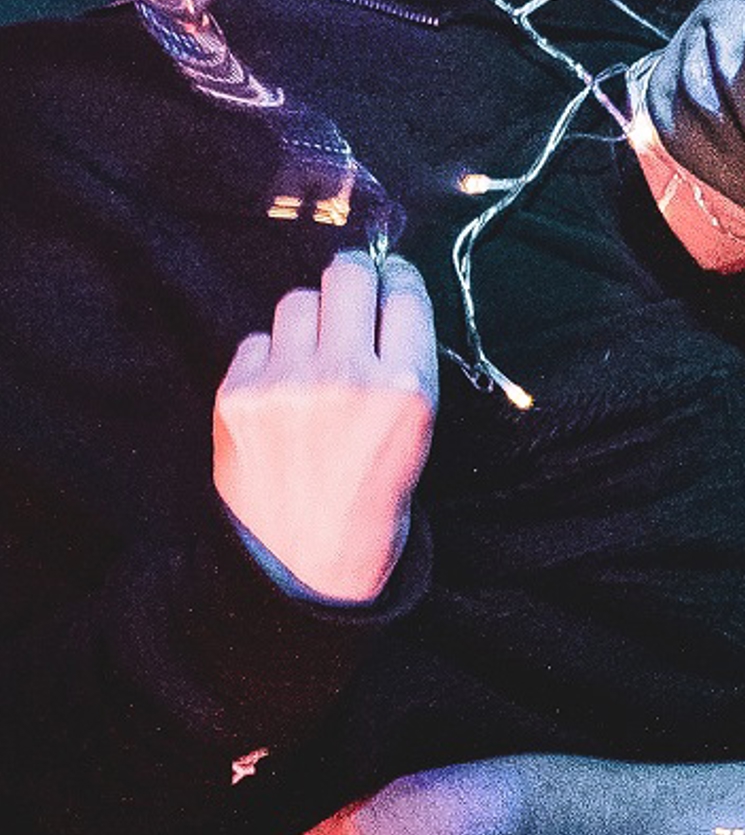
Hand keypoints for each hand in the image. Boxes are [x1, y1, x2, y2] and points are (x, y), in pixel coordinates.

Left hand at [211, 249, 438, 604]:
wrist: (304, 560)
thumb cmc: (372, 495)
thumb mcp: (418, 430)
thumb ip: (404, 362)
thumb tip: (385, 294)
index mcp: (406, 387)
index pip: (405, 292)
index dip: (397, 280)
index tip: (391, 282)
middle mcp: (346, 375)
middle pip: (347, 275)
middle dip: (355, 279)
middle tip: (354, 298)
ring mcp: (286, 382)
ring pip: (297, 301)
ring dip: (310, 319)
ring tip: (315, 357)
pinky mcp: (237, 393)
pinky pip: (256, 340)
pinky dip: (271, 356)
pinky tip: (283, 391)